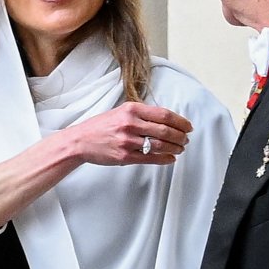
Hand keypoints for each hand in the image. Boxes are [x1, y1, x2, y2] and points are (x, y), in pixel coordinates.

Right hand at [68, 101, 191, 166]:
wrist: (80, 141)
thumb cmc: (101, 126)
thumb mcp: (121, 111)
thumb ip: (141, 114)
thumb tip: (164, 120)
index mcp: (131, 109)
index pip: (163, 115)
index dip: (180, 121)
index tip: (188, 126)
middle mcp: (130, 124)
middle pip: (165, 130)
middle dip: (180, 136)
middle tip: (186, 139)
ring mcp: (128, 141)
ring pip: (159, 145)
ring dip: (174, 148)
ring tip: (180, 148)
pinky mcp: (124, 156)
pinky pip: (150, 158)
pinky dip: (164, 159)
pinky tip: (171, 158)